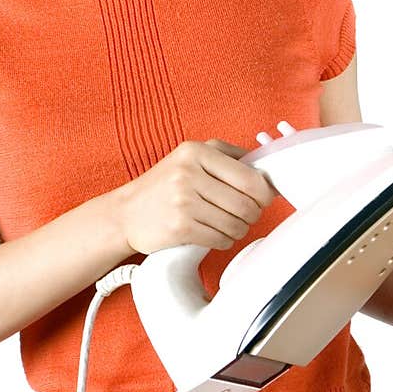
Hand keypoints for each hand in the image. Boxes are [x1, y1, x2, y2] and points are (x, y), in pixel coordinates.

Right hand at [110, 139, 278, 256]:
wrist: (125, 213)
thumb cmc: (164, 186)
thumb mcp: (191, 158)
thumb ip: (228, 157)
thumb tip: (267, 173)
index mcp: (197, 151)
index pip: (250, 177)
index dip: (264, 193)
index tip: (263, 198)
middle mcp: (189, 173)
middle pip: (247, 204)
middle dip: (252, 214)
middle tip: (245, 215)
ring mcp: (183, 201)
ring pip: (236, 224)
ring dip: (238, 229)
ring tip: (226, 224)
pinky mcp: (179, 227)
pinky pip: (221, 239)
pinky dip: (224, 240)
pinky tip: (213, 234)